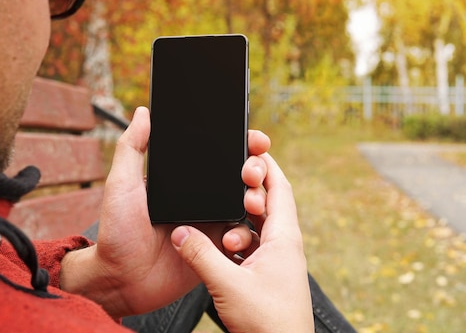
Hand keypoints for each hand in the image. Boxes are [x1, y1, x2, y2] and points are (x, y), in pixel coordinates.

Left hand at [59, 106, 270, 318]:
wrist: (121, 280)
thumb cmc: (116, 232)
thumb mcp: (121, 183)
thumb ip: (132, 147)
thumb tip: (143, 111)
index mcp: (185, 179)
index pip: (219, 154)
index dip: (241, 144)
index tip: (254, 138)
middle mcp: (203, 197)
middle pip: (241, 176)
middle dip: (257, 169)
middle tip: (252, 172)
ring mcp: (211, 223)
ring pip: (248, 205)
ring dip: (257, 199)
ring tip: (250, 202)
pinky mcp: (216, 250)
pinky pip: (241, 238)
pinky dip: (244, 235)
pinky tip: (233, 235)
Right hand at [171, 152, 313, 332]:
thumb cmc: (269, 325)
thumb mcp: (228, 284)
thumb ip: (201, 255)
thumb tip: (181, 232)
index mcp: (285, 238)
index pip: (279, 187)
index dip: (266, 166)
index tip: (249, 150)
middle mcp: (285, 245)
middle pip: (269, 203)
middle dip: (248, 192)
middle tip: (230, 185)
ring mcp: (278, 261)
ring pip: (258, 227)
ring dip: (239, 224)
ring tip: (223, 236)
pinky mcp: (269, 275)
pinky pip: (253, 247)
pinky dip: (237, 243)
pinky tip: (222, 252)